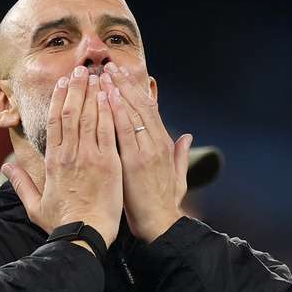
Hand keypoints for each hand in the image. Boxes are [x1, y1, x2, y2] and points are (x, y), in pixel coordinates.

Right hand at [2, 67, 122, 246]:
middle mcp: (70, 154)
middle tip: (81, 70)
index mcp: (52, 161)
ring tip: (97, 75)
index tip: (63, 83)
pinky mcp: (109, 162)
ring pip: (89, 116)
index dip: (58, 99)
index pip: (54, 122)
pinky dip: (108, 110)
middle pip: (71, 112)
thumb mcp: (35, 206)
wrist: (84, 236)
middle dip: (76, 88)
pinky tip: (110, 95)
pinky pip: (107, 130)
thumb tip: (6, 167)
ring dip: (93, 93)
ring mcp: (90, 156)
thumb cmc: (61, 225)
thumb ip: (21, 184)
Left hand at [100, 63, 191, 242]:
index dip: (136, 90)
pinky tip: (106, 96)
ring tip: (103, 74)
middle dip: (124, 84)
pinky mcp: (135, 161)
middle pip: (140, 105)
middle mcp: (157, 144)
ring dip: (117, 91)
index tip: (124, 75)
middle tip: (109, 66)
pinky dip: (116, 110)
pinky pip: (123, 130)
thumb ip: (182, 155)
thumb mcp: (178, 177)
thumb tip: (188, 136)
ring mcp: (146, 151)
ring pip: (132, 112)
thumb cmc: (164, 205)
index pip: (150, 110)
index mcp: (164, 146)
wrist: (161, 225)